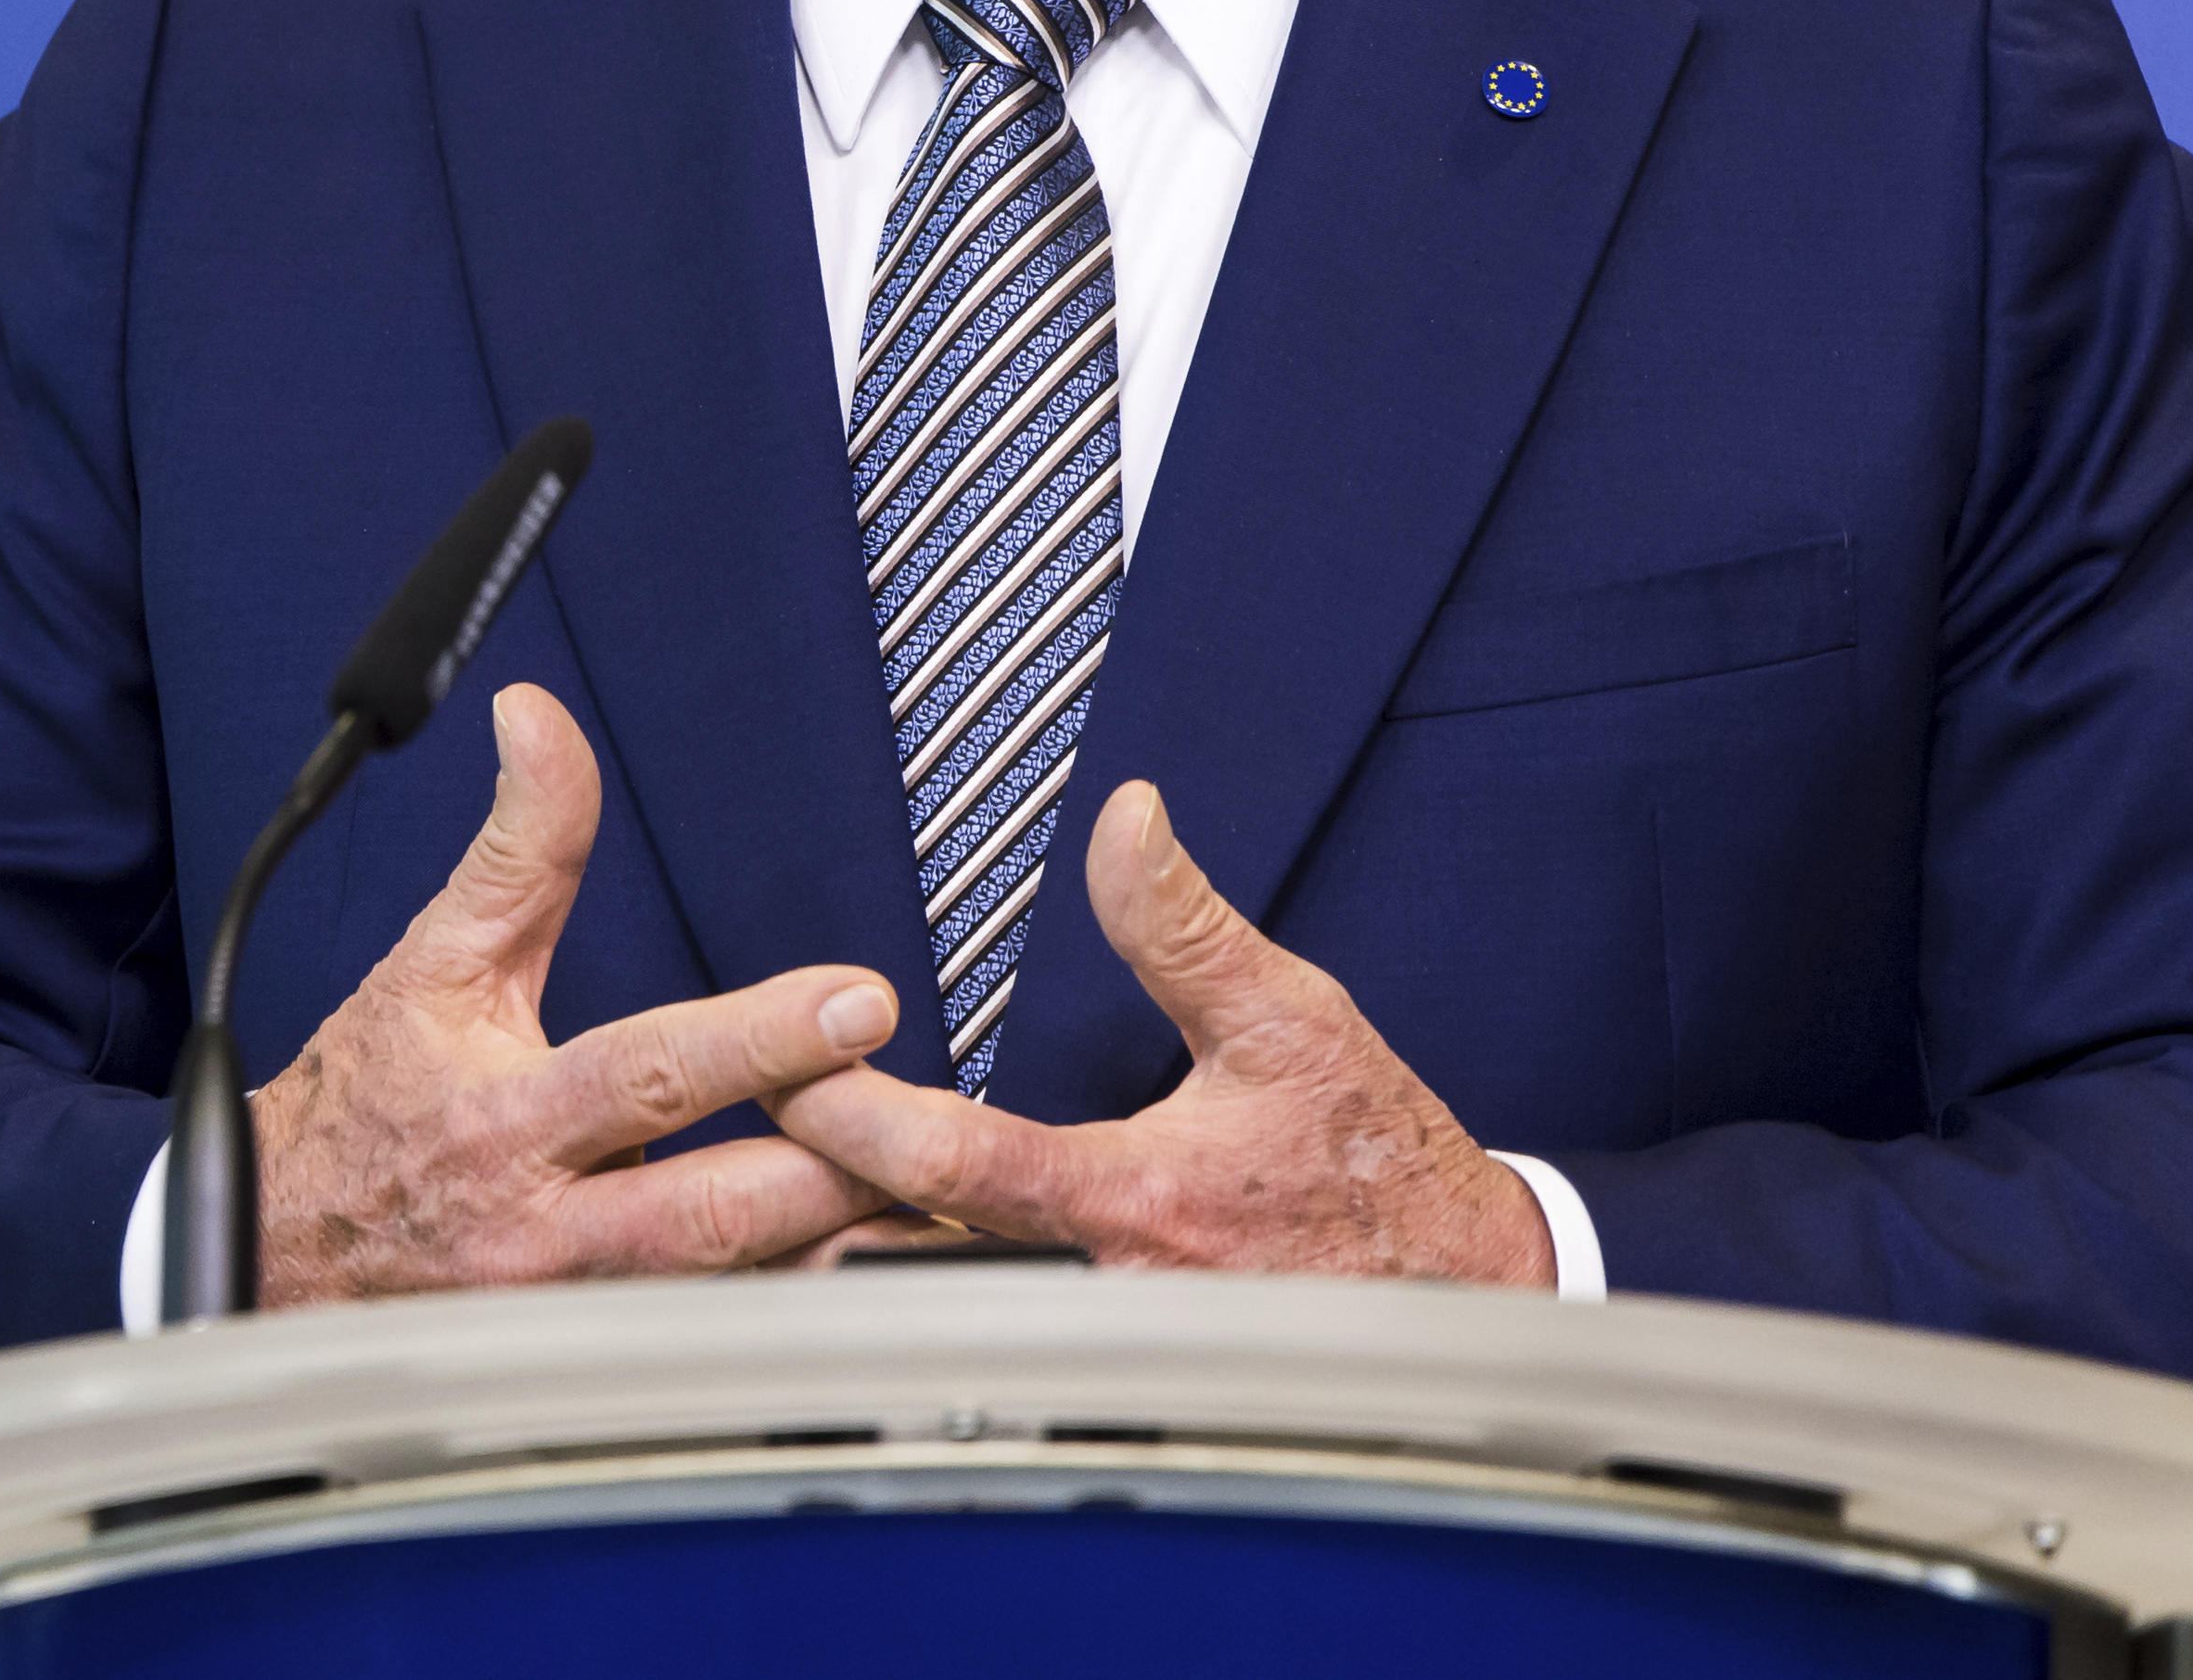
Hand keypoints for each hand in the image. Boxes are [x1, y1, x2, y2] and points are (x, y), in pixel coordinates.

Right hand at [252, 684, 900, 1301]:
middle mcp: (548, 1232)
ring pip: (733, 1294)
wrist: (278, 1255)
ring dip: (837, 1249)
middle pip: (720, 1213)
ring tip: (933, 1200)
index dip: (764, 1043)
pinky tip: (865, 1267)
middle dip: (835, 1170)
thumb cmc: (368, 1102)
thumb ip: (518, 845)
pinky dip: (794, 1304)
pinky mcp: (597, 1360)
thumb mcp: (435, 959)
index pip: (653, 1077)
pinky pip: (717, 1337)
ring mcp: (577, 1312)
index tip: (861, 1002)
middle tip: (934, 1122)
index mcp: (510, 1122)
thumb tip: (536, 718)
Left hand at [768, 779, 1549, 1284]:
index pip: (948, 1166)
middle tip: (733, 1145)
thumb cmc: (1376, 1159)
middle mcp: (1101, 1291)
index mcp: (1133, 1201)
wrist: (1460, 1294)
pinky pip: (983, 1349)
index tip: (783, 1070)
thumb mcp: (1291, 1020)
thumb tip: (1124, 820)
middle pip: (910, 1261)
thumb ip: (1184, 925)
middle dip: (813, 1209)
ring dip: (854, 1264)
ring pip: (936, 1318)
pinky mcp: (1105, 1373)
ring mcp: (1098, 1346)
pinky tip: (863, 1269)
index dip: (847, 1116)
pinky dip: (916, 1309)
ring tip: (764, 1202)